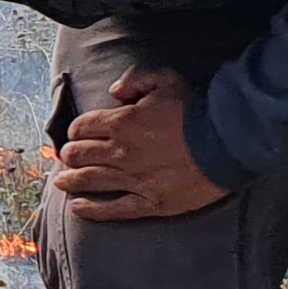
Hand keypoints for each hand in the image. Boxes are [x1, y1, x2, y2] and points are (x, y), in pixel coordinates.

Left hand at [53, 66, 230, 222]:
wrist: (225, 144)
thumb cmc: (196, 111)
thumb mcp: (166, 80)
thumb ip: (135, 79)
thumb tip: (114, 91)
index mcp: (122, 123)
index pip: (82, 127)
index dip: (75, 130)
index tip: (75, 134)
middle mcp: (121, 153)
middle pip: (80, 155)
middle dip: (69, 155)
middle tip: (66, 157)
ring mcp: (133, 180)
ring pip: (90, 181)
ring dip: (70, 181)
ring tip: (61, 181)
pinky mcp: (148, 202)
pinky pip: (112, 209)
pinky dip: (91, 210)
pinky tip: (78, 208)